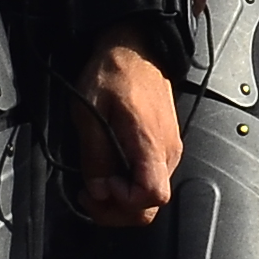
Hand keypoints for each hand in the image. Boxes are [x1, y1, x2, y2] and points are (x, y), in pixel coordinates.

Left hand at [68, 33, 184, 226]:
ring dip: (122, 199)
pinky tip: (111, 172)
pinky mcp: (164, 147)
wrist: (136, 48)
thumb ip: (95, 156)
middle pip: (153, 205)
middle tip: (91, 196)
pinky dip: (130, 186)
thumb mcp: (89, 113)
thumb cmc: (115, 72)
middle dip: (119, 210)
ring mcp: (169, 150)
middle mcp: (167, 152)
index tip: (100, 187)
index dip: (123, 201)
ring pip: (152, 196)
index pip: (152, 196)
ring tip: (97, 184)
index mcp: (150, 143)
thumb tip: (98, 190)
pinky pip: (151, 179)